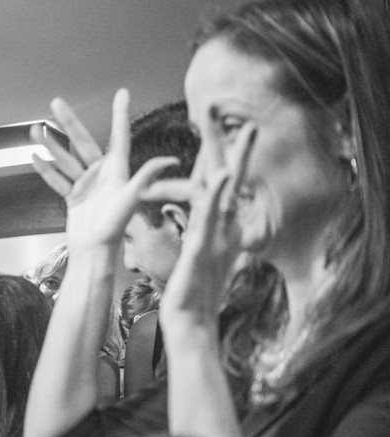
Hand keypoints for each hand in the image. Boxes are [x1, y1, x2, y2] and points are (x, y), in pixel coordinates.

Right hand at [31, 90, 178, 250]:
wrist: (95, 252)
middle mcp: (101, 174)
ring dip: (49, 144)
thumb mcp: (131, 199)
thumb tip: (170, 160)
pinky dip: (45, 169)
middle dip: (68, 121)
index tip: (122, 93)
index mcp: (116, 170)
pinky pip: (57, 180)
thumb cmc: (115, 228)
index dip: (120, 113)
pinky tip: (34, 157)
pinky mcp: (74, 198)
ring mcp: (86, 185)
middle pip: (81, 141)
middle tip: (56, 102)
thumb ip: (147, 177)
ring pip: (64, 159)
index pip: (118, 136)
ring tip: (35, 129)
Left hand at [159, 124, 257, 336]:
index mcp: (216, 224)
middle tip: (238, 117)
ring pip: (226, 192)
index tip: (219, 129)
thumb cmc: (190, 288)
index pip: (215, 183)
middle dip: (232, 148)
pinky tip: (224, 176)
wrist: (189, 319)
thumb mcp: (196, 252)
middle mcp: (222, 226)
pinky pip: (212, 218)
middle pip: (229, 179)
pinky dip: (217, 196)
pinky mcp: (204, 247)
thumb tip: (199, 219)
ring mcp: (216, 235)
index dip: (218, 156)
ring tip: (246, 132)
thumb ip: (200, 232)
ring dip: (234, 161)